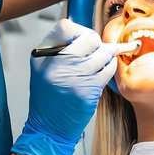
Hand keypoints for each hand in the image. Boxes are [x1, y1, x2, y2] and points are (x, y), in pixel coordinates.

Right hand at [11, 19, 116, 154]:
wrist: (48, 128)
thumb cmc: (48, 98)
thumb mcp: (43, 68)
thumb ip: (59, 49)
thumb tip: (87, 33)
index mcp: (43, 55)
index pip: (65, 26)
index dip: (78, 30)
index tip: (81, 39)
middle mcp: (58, 62)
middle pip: (89, 37)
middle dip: (96, 42)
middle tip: (94, 50)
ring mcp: (75, 75)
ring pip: (103, 52)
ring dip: (106, 54)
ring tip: (100, 61)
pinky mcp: (89, 88)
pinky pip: (109, 67)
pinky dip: (110, 66)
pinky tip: (105, 69)